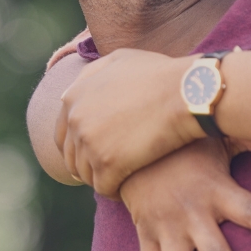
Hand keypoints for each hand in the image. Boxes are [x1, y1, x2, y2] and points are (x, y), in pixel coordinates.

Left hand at [56, 48, 198, 196]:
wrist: (188, 92)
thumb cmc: (162, 74)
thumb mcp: (122, 59)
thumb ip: (92, 74)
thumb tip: (71, 93)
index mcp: (75, 97)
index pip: (63, 133)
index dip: (78, 145)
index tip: (96, 151)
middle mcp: (77, 120)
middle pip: (72, 156)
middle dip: (88, 164)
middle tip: (109, 168)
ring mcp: (90, 143)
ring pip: (85, 174)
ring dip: (101, 178)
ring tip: (121, 178)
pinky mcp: (108, 165)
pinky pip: (103, 188)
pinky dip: (114, 190)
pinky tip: (126, 188)